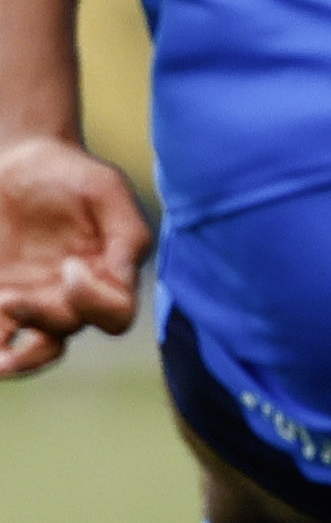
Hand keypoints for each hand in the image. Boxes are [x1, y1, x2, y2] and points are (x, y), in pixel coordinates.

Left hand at [0, 133, 148, 379]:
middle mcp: (75, 296)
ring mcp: (37, 301)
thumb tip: (120, 277)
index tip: (70, 265)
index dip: (93, 302)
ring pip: (37, 350)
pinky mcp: (2, 297)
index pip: (116, 315)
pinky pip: (2, 335)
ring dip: (18, 360)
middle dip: (41, 319)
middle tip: (10, 296)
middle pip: (69, 331)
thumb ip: (125, 232)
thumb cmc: (72, 174)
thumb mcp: (106, 190)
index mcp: (111, 274)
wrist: (22, 162)